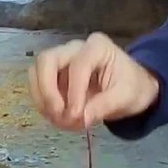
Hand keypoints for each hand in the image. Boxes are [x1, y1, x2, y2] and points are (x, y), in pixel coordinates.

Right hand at [28, 32, 160, 131]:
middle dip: (47, 90)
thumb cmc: (132, 87)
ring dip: (42, 99)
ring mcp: (61, 60)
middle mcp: (75, 48)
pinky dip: (43, 103)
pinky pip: (38, 86)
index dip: (74, 92)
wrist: (131, 88)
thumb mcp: (125, 98)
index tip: (78, 116)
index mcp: (97, 47)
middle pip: (46, 60)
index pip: (78, 66)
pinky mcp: (54, 75)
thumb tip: (82, 118)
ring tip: (59, 120)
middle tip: (58, 114)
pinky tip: (59, 117)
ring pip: (36, 72)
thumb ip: (104, 106)